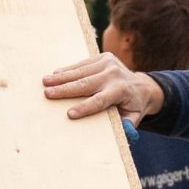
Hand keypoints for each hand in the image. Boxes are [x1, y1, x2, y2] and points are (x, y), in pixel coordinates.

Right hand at [41, 52, 164, 121]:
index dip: (84, 107)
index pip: (100, 100)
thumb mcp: (134, 117)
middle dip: (65, 89)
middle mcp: (115, 74)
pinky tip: (56, 74)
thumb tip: (121, 132)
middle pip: (86, 84)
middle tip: (48, 93)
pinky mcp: (104, 57)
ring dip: (62, 77)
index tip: (69, 114)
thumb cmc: (133, 106)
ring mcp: (109, 63)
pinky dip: (68, 70)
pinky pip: (82, 64)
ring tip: (46, 81)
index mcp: (122, 90)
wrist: (142, 86)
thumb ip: (127, 125)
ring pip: (81, 72)